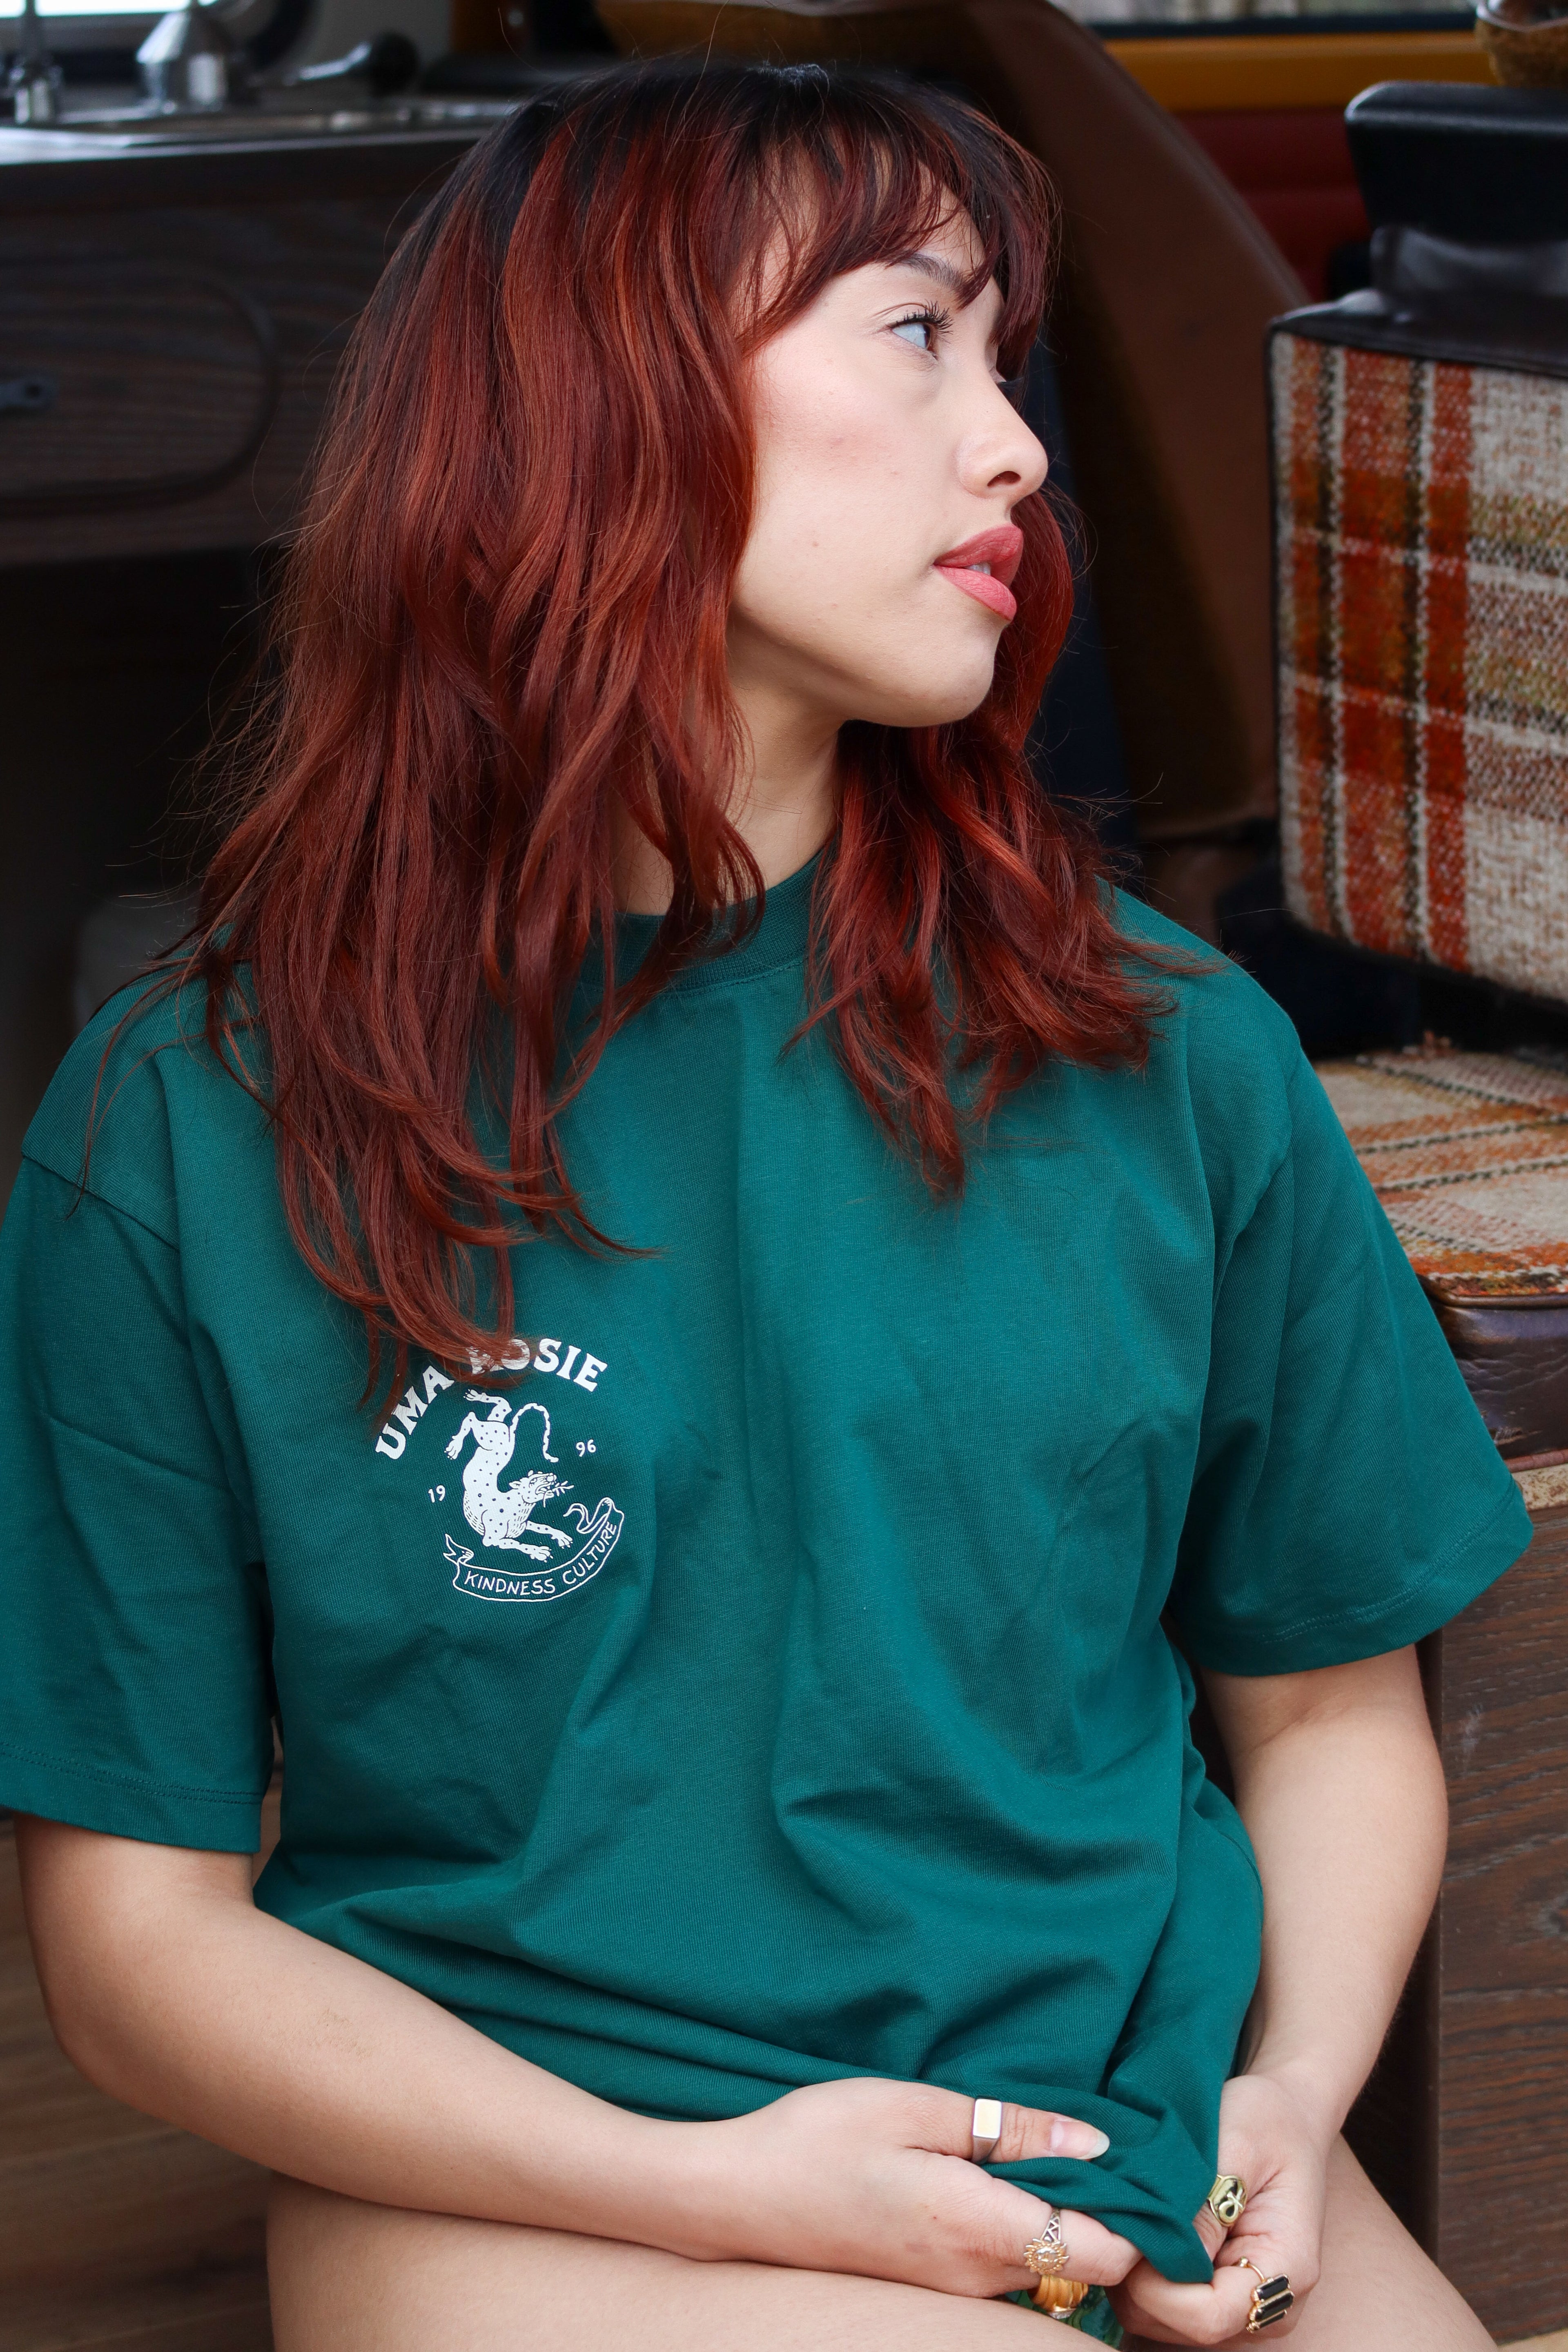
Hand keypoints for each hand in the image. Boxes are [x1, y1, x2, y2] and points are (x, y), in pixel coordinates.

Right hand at [663, 2076, 1140, 2299]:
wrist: (738, 2195)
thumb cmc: (820, 2138)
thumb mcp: (916, 2108)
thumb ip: (1012, 2130)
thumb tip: (1098, 2144)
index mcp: (977, 2226)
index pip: (1105, 2251)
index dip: (1138, 2211)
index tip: (1142, 2157)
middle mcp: (976, 2274)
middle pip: (1085, 2263)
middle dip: (1109, 2209)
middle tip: (1108, 2141)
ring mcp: (953, 2287)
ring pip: (1047, 2264)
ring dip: (1066, 2214)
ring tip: (1056, 2148)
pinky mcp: (933, 2283)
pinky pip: (1008, 2263)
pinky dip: (1026, 2224)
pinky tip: (1007, 2172)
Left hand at [1110, 2071, 1328, 2343]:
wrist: (1287, 2117)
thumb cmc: (1266, 2121)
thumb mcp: (1237, 2142)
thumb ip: (1203, 2203)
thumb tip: (1159, 2254)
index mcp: (1288, 2269)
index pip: (1208, 2317)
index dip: (1157, 2287)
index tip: (1132, 2232)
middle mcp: (1270, 2306)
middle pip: (1181, 2330)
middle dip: (1138, 2282)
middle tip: (1121, 2217)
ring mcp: (1247, 2310)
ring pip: (1164, 2327)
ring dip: (1136, 2280)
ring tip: (1132, 2218)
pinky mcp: (1222, 2300)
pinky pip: (1166, 2312)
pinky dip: (1142, 2280)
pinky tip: (1141, 2232)